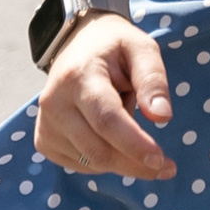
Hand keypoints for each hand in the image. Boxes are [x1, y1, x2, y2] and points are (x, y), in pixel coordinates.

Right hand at [33, 15, 175, 180]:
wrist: (78, 43)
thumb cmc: (115, 47)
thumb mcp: (141, 49)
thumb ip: (153, 80)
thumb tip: (162, 117)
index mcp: (79, 76)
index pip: (106, 119)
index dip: (134, 144)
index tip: (160, 160)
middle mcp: (55, 103)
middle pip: (97, 150)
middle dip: (134, 163)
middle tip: (165, 166)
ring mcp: (46, 124)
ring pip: (90, 162)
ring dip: (121, 159)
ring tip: (130, 126)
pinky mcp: (44, 140)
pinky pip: (80, 165)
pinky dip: (104, 161)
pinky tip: (113, 138)